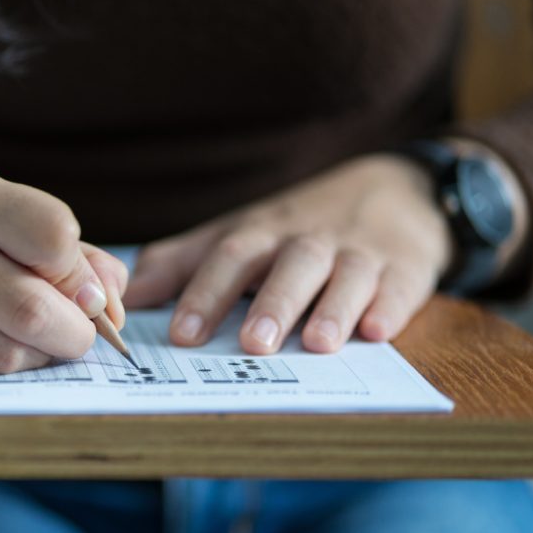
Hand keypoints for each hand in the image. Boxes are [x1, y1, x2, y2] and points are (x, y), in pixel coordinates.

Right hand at [0, 164, 127, 371]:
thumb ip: (61, 249)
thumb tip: (114, 298)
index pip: (53, 235)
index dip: (81, 274)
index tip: (82, 289)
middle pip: (33, 309)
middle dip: (75, 335)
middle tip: (76, 334)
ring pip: (3, 350)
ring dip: (37, 356)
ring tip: (32, 338)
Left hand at [124, 154, 453, 353]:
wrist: (390, 188)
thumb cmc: (292, 228)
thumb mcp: (234, 235)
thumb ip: (178, 265)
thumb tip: (125, 297)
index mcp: (259, 235)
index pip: (227, 258)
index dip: (204, 294)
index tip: (181, 334)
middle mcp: (307, 241)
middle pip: (289, 265)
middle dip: (272, 303)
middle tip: (253, 344)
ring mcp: (360, 253)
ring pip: (347, 275)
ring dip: (333, 308)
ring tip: (319, 344)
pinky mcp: (407, 268)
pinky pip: (400, 286)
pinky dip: (391, 307)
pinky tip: (379, 331)